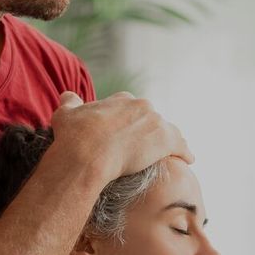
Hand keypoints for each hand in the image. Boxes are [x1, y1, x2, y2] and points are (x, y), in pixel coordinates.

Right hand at [51, 91, 193, 178]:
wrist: (86, 155)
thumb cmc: (74, 136)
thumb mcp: (66, 114)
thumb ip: (70, 102)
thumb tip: (68, 95)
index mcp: (121, 99)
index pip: (132, 107)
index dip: (130, 120)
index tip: (127, 132)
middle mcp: (141, 106)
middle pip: (152, 119)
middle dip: (151, 131)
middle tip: (148, 147)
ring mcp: (155, 122)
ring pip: (168, 132)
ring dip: (170, 141)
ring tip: (173, 151)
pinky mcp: (165, 140)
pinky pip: (181, 146)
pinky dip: (185, 152)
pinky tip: (188, 159)